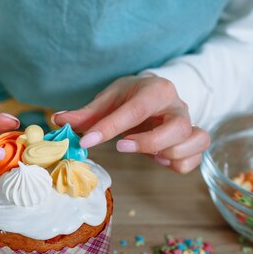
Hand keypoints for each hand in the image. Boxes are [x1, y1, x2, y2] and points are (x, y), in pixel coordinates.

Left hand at [53, 75, 209, 173]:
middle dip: (149, 143)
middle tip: (122, 146)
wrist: (155, 94)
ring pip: (194, 141)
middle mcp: (178, 105)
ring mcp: (189, 123)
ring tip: (146, 153)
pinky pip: (195, 159)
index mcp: (156, 90)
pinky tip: (160, 159)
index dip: (111, 127)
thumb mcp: (107, 100)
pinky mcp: (193, 141)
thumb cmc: (130, 97)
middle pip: (178, 127)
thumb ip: (85, 114)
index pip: (136, 110)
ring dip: (168, 153)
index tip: (88, 141)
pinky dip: (179, 164)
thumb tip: (57, 120)